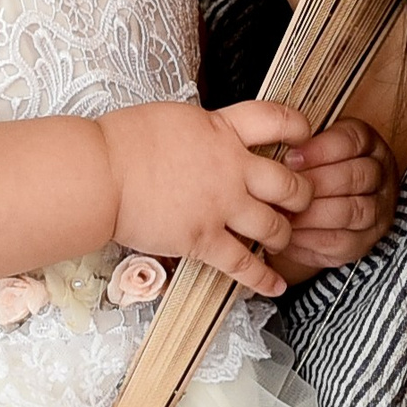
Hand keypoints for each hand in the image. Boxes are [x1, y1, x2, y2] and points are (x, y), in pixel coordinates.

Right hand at [101, 98, 311, 295]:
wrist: (100, 174)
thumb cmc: (123, 142)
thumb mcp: (175, 118)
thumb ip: (206, 129)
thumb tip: (214, 134)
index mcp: (223, 130)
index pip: (278, 120)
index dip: (300, 128)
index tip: (307, 137)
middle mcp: (231, 168)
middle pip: (290, 183)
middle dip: (302, 195)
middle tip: (300, 202)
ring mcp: (220, 207)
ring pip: (275, 227)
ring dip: (283, 236)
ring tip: (280, 240)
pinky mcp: (203, 240)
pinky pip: (243, 265)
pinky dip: (262, 279)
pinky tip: (274, 287)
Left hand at [266, 117, 399, 282]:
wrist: (326, 211)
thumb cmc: (315, 173)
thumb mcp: (312, 150)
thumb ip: (300, 149)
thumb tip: (275, 158)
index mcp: (368, 145)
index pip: (353, 141)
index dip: (320, 150)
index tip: (291, 159)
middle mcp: (381, 176)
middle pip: (356, 176)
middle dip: (315, 183)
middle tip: (285, 189)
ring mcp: (377, 211)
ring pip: (352, 211)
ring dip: (313, 213)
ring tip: (284, 212)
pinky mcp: (364, 242)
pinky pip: (341, 242)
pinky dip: (311, 238)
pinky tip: (289, 232)